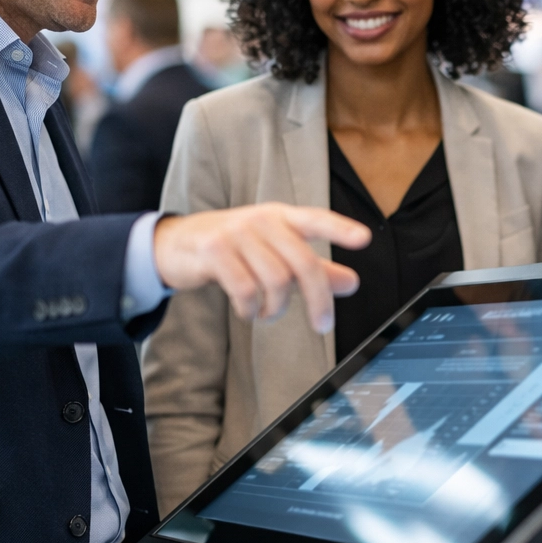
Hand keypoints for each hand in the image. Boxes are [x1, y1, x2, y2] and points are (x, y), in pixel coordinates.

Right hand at [153, 203, 370, 330]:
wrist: (176, 244)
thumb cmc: (234, 248)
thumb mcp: (275, 253)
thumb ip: (313, 268)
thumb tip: (352, 283)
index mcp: (281, 217)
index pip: (316, 219)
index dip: (340, 228)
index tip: (365, 239)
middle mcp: (262, 220)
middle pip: (302, 263)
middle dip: (318, 299)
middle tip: (323, 325)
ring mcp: (236, 233)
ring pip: (275, 280)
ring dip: (277, 308)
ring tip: (269, 314)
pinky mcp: (214, 251)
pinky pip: (245, 290)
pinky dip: (251, 310)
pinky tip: (248, 311)